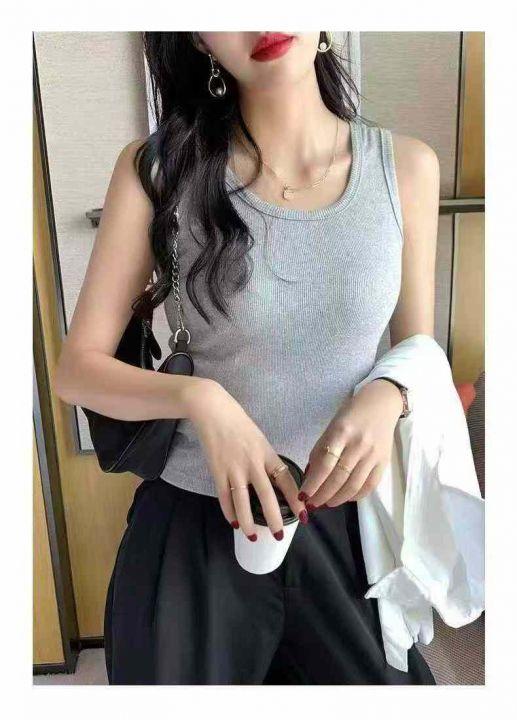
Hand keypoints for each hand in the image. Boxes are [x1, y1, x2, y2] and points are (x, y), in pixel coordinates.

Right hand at [187, 380, 307, 539]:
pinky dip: (229, 511)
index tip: (303, 514)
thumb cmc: (238, 422)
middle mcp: (253, 462)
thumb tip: (274, 480)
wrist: (213, 410)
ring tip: (253, 536)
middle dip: (274, 517)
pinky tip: (234, 522)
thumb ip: (266, 458)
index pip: (286, 479)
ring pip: (242, 501)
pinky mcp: (217, 470)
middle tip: (279, 534)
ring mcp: (234, 468)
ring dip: (248, 521)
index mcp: (267, 453)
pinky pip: (224, 496)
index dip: (295, 498)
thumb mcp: (259, 438)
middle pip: (266, 495)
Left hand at [298, 379, 403, 507]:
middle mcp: (359, 444)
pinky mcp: (383, 462)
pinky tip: (345, 498)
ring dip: (337, 499)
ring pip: (354, 485)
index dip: (313, 483)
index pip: (325, 464)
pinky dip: (355, 496)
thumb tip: (310, 477)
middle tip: (312, 504)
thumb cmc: (351, 415)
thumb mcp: (331, 427)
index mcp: (341, 432)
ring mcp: (373, 454)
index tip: (302, 496)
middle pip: (339, 477)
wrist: (381, 404)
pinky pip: (369, 486)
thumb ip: (320, 450)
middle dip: (322, 495)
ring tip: (326, 503)